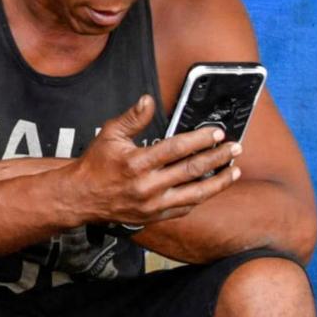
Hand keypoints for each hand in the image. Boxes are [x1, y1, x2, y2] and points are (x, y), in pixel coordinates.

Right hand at [68, 97, 238, 227]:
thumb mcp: (110, 135)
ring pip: (194, 193)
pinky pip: (184, 208)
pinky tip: (212, 188)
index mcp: (137, 162)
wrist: (81, 198)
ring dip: (218, 182)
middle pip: (192, 170)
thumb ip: (132, 117)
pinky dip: (201, 197)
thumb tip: (148, 101)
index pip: (177, 148)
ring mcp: (152, 204)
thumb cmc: (96, 165)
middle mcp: (147, 185)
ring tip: (234, 171)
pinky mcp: (154, 216)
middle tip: (235, 148)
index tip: (217, 133)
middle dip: (218, 158)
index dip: (200, 139)